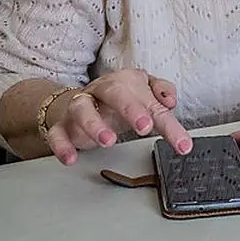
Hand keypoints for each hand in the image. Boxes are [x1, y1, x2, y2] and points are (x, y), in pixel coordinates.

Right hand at [44, 69, 191, 165]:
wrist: (84, 100)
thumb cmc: (120, 98)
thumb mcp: (146, 93)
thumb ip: (163, 93)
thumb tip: (171, 100)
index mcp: (127, 82)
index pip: (152, 101)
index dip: (168, 124)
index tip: (182, 143)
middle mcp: (102, 91)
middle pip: (116, 93)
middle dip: (131, 109)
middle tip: (145, 127)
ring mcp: (81, 107)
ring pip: (82, 109)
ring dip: (95, 125)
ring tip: (109, 141)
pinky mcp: (64, 125)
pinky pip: (57, 133)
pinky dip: (62, 145)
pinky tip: (71, 158)